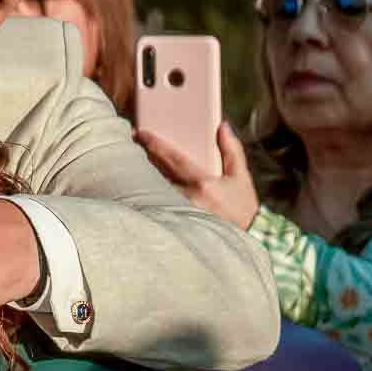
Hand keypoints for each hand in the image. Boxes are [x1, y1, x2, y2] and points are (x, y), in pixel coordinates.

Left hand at [137, 122, 256, 230]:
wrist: (239, 244)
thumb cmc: (240, 210)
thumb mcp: (242, 180)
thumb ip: (232, 151)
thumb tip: (222, 126)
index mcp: (203, 185)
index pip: (173, 159)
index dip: (154, 144)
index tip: (140, 133)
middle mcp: (185, 199)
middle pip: (155, 173)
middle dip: (141, 157)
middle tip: (129, 143)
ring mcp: (175, 214)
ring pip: (151, 189)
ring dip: (141, 176)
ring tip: (130, 162)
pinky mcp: (169, 224)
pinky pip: (153, 205)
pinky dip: (145, 194)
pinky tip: (137, 187)